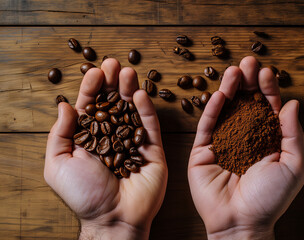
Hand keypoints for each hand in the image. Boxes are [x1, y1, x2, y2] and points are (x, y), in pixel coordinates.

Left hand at [45, 59, 167, 239]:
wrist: (113, 218)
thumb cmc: (83, 194)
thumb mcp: (58, 164)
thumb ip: (60, 134)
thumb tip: (65, 106)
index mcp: (90, 138)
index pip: (91, 106)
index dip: (92, 88)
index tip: (94, 71)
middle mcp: (112, 136)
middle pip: (113, 103)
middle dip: (112, 82)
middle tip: (113, 63)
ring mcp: (133, 141)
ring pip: (132, 110)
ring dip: (129, 89)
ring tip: (127, 72)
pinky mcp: (152, 149)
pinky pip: (150, 126)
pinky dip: (145, 109)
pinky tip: (139, 94)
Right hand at [188, 56, 303, 239]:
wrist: (241, 222)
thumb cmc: (270, 198)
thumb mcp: (293, 165)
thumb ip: (292, 134)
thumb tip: (291, 103)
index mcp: (265, 141)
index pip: (266, 109)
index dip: (267, 90)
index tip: (267, 72)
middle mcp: (243, 138)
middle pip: (244, 104)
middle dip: (247, 82)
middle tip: (248, 62)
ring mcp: (221, 143)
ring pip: (225, 110)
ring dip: (230, 88)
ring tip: (234, 70)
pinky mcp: (202, 150)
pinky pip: (207, 125)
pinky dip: (213, 108)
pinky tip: (220, 93)